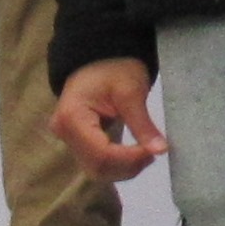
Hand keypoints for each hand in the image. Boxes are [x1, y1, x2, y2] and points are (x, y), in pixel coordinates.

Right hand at [54, 58, 166, 178]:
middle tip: (153, 153)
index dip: (129, 159)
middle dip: (127, 166)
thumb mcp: (131, 92)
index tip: (154, 152)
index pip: (101, 153)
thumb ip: (143, 124)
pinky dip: (118, 164)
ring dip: (124, 169)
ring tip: (147, 154)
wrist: (100, 56)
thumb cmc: (114, 67)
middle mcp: (64, 133)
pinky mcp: (78, 142)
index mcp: (72, 117)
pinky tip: (136, 155)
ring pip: (96, 169)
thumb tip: (160, 151)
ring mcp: (68, 139)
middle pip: (96, 166)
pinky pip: (97, 162)